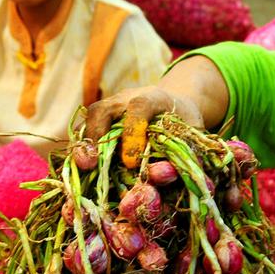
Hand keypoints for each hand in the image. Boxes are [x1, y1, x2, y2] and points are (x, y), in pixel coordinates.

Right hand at [84, 86, 202, 168]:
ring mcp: (110, 107)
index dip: (132, 131)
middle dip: (96, 137)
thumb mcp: (192, 136)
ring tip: (84, 167)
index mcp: (154, 98)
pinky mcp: (100, 119)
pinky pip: (84, 130)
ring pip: (90, 119)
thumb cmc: (184, 123)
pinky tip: (84, 168)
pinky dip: (83, 149)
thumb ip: (181, 153)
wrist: (173, 105)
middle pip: (104, 110)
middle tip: (91, 163)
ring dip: (84, 144)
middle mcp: (126, 98)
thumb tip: (162, 176)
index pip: (139, 106)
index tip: (131, 161)